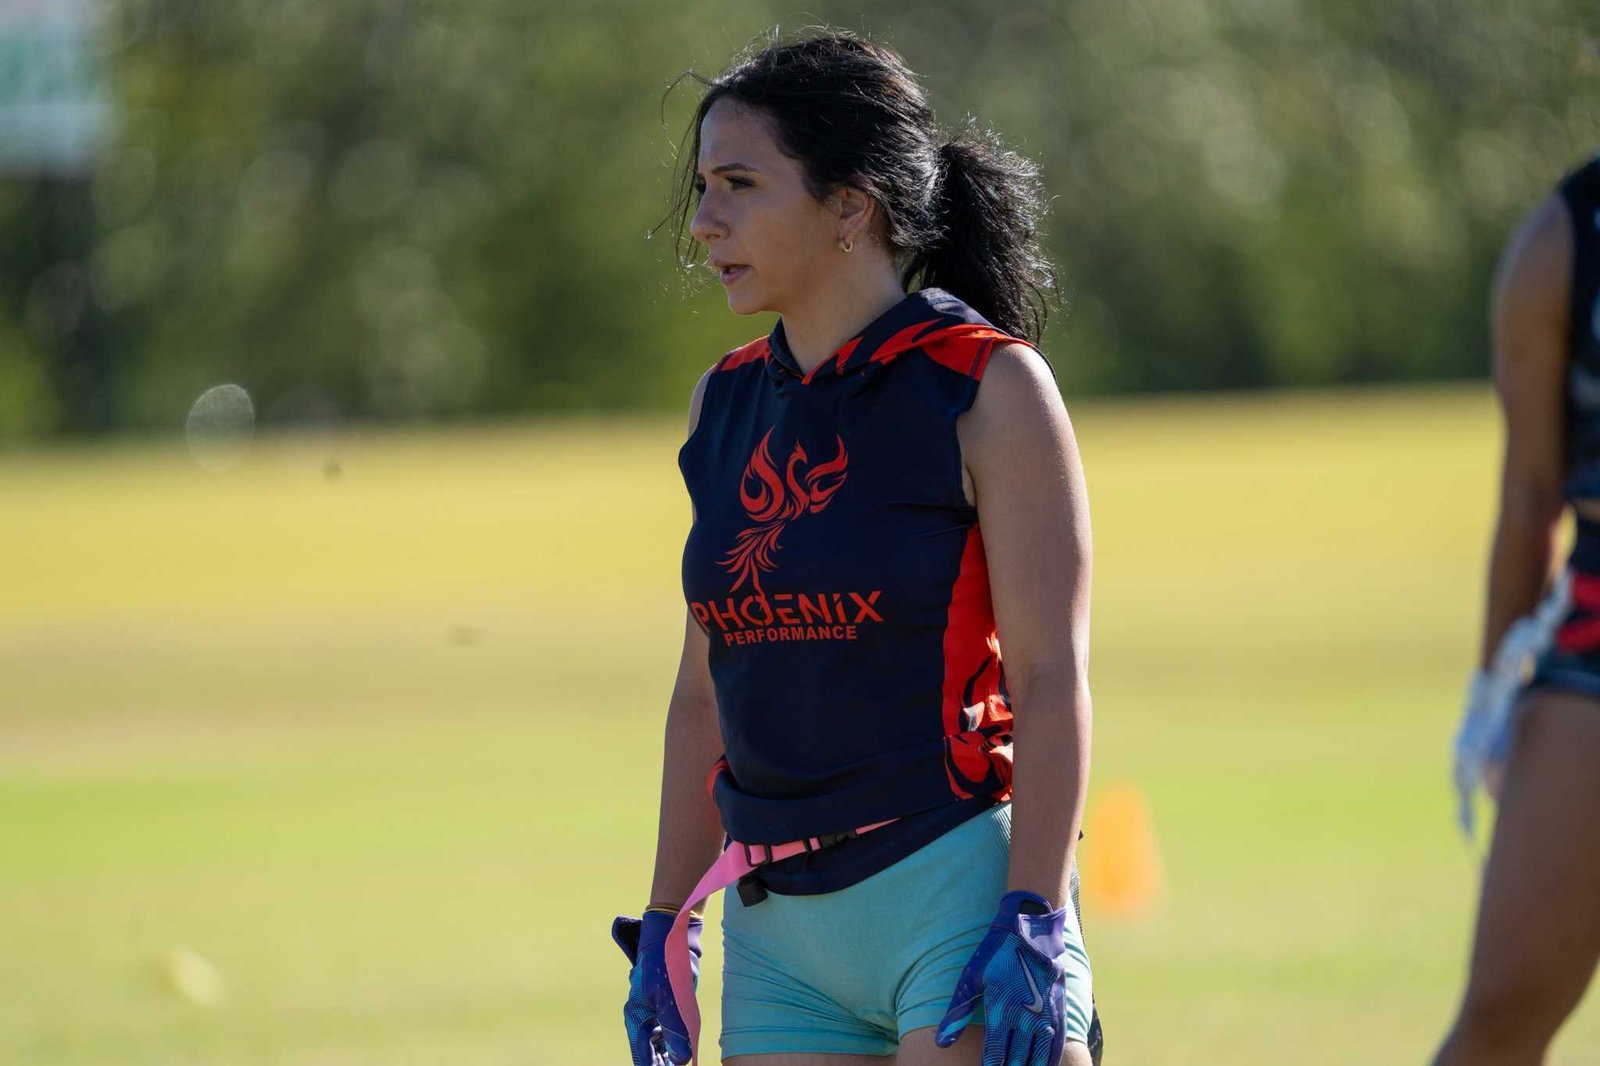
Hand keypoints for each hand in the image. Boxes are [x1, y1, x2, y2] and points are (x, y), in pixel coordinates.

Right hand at [612, 910, 702, 1065]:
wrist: (670, 936)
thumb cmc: (665, 964)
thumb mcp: (669, 998)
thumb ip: (674, 1029)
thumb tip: (680, 1059)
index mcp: (637, 1017)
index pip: (643, 1054)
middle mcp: (642, 1017)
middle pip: (650, 1051)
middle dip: (661, 1063)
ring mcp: (653, 1011)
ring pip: (659, 1043)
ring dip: (667, 1056)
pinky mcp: (665, 1005)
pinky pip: (667, 1031)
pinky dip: (673, 1043)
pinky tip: (681, 1052)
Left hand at [935, 890, 1068, 1065]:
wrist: (1031, 930)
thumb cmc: (997, 953)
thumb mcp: (971, 978)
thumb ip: (957, 1013)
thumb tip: (940, 1044)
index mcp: (1001, 1011)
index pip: (994, 1055)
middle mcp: (1025, 1018)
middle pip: (1017, 1060)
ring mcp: (1045, 1016)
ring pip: (1038, 1057)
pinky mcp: (1058, 1010)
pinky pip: (1056, 1046)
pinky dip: (1048, 1060)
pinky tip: (1042, 1065)